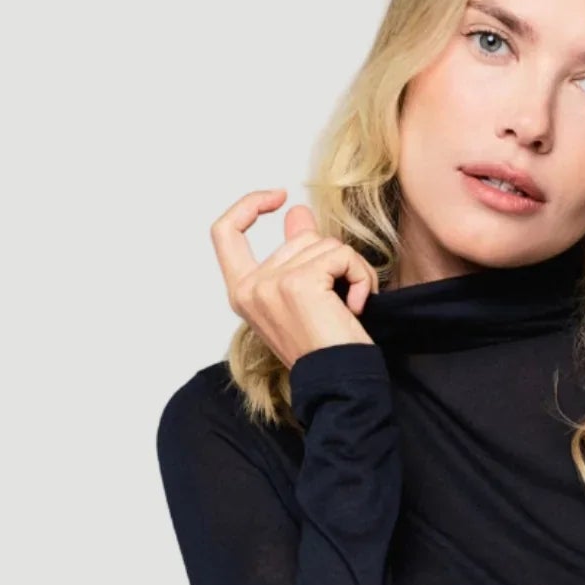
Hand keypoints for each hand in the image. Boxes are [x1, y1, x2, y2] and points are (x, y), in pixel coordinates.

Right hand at [211, 189, 378, 369]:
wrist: (338, 387)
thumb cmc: (324, 352)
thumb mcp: (302, 299)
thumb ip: (295, 253)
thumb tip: (296, 211)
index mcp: (242, 292)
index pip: (224, 232)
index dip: (248, 205)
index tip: (278, 198)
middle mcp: (250, 288)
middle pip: (298, 237)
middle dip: (332, 259)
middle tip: (344, 298)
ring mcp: (271, 284)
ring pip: (323, 243)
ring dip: (350, 270)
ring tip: (350, 305)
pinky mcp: (299, 283)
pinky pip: (341, 255)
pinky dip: (360, 276)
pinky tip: (357, 306)